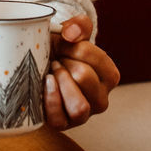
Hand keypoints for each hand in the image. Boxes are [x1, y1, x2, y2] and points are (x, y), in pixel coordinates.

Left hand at [44, 15, 119, 129]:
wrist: (40, 67)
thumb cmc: (60, 50)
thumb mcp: (72, 32)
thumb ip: (78, 25)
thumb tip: (71, 34)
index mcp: (110, 76)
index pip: (96, 58)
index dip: (73, 47)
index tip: (63, 44)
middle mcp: (102, 99)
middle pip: (84, 77)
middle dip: (64, 63)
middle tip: (55, 59)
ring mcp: (83, 115)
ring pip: (79, 106)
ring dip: (60, 83)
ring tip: (51, 72)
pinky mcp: (63, 125)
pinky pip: (59, 120)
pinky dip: (49, 99)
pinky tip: (44, 84)